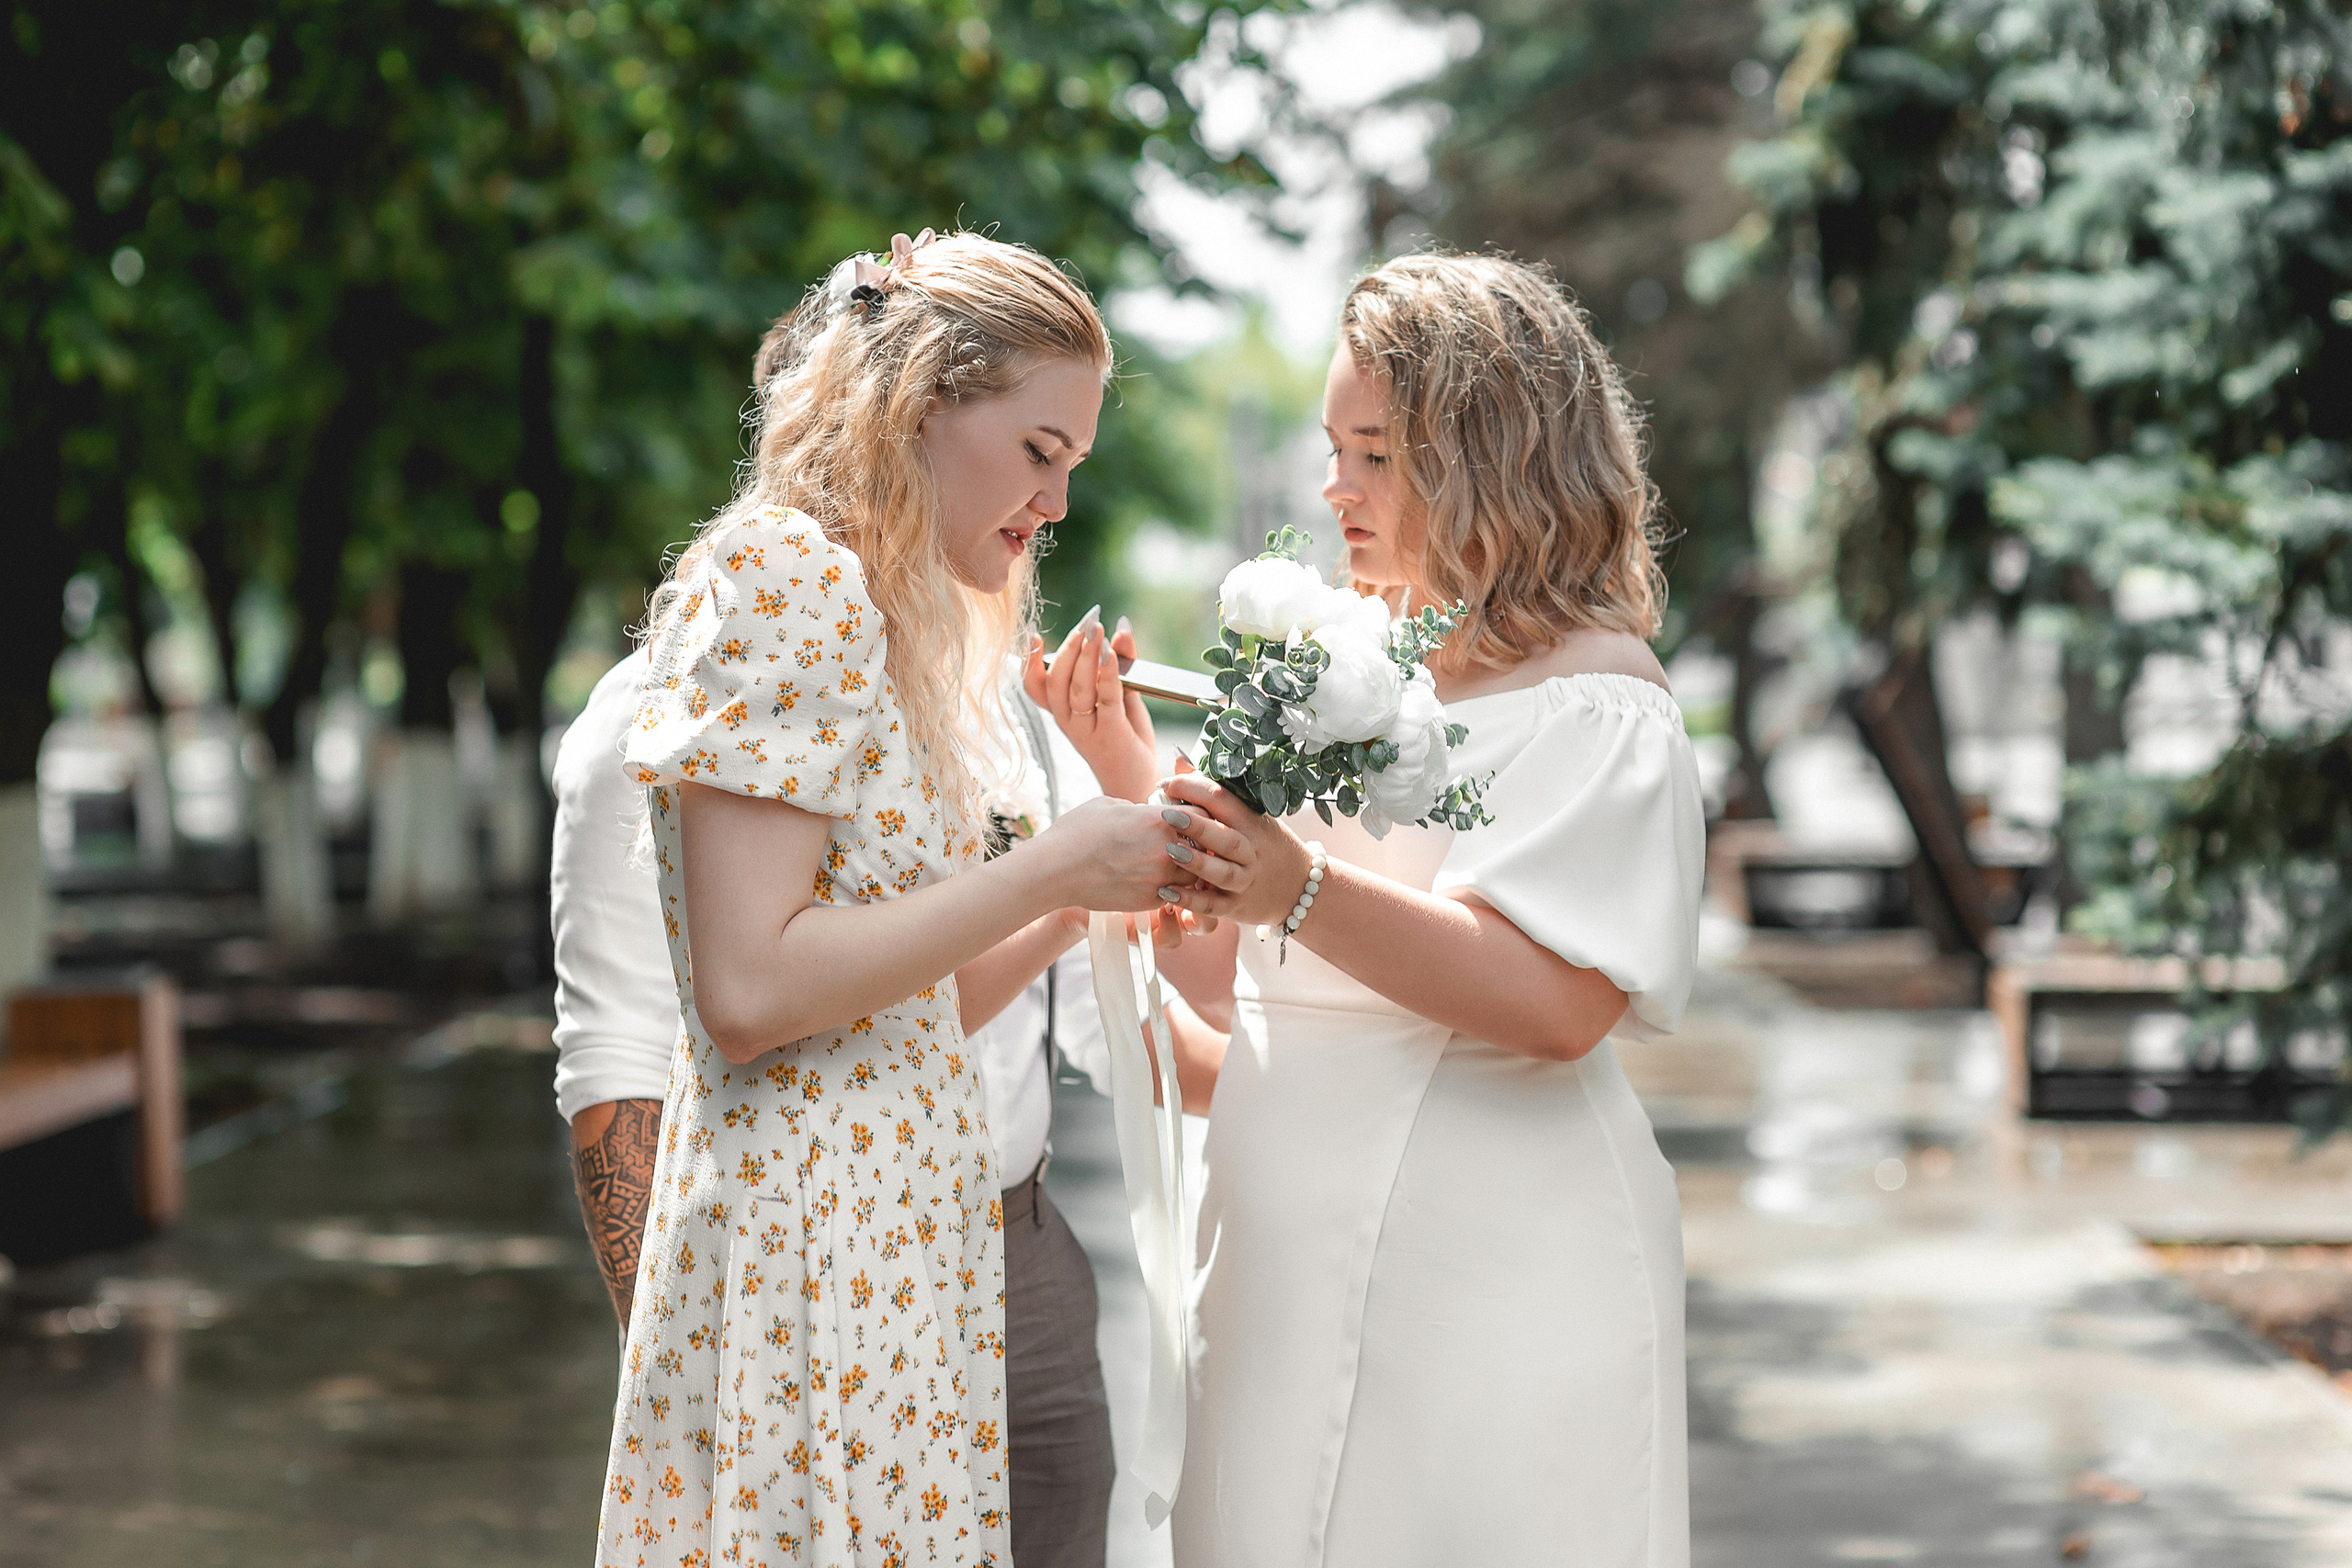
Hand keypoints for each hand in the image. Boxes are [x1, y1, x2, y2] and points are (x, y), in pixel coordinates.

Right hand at [1024, 607, 1158, 801]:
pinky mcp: (1111, 734)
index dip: (1029, 662)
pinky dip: (1107, 674)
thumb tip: (1120, 627)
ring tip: (1097, 631)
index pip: (1036, 688)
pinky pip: (1105, 699)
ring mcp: (1087, 730)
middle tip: (1087, 623)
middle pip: (1056, 680)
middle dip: (1070, 647)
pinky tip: (1112, 654)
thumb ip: (1120, 663)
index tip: (1034, 636)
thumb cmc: (1127, 739)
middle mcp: (1068, 722)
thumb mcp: (1122, 696)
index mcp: (1064, 713)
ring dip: (1087, 655)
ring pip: (1076, 688)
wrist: (1139, 784)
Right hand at [1027, 795, 1255, 913]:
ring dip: (1191, 872)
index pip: (1204, 817)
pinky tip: (1161, 884)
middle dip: (1202, 848)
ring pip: (1195, 876)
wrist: (1056, 870)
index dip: (1201, 819)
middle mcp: (1167, 849)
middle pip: (1206, 849)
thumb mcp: (1108, 805)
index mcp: (1160, 819)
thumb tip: (1144, 810)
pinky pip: (1175, 896)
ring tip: (1180, 868)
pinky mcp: (1149, 901)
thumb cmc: (1077, 832)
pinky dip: (1172, 890)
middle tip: (1195, 847)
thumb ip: (1136, 808)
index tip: (1193, 821)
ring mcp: (1160, 878)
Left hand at [1156, 768, 1312, 927]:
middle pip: (1225, 837)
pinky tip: (1165, 890)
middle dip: (1196, 825)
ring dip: (1196, 862)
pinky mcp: (1237, 907)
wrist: (1300, 889)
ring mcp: (1245, 881)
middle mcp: (1251, 852)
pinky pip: (1212, 905)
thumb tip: (1180, 761)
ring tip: (1169, 850)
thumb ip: (1214, 795)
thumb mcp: (1250, 818)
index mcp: (1252, 824)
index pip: (1224, 801)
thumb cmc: (1265, 846)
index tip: (1166, 784)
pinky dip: (1190, 900)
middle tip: (1166, 814)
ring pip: (1221, 872)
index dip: (1194, 789)